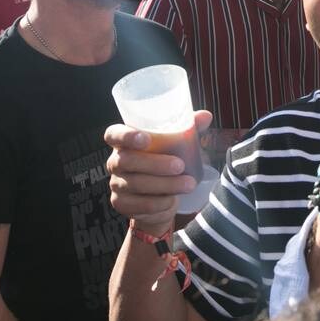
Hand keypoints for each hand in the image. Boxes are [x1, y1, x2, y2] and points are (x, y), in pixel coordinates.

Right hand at [106, 109, 212, 232]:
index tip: (146, 139)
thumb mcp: (177, 145)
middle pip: (126, 161)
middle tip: (180, 165)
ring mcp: (116, 184)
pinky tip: (173, 199)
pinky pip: (140, 204)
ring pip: (136, 184)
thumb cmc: (166, 162)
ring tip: (188, 184)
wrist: (161, 199)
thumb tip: (205, 116)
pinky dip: (160, 202)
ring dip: (165, 185)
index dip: (125, 136)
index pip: (113, 134)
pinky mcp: (122, 204)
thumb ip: (188, 129)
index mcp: (124, 142)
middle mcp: (115, 162)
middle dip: (155, 163)